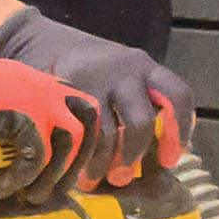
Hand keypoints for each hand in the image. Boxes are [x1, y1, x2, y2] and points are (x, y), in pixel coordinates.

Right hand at [0, 7, 192, 158]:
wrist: (39, 39)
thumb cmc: (91, 69)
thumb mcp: (124, 75)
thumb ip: (145, 102)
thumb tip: (165, 149)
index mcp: (145, 67)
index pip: (177, 96)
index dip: (179, 131)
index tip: (169, 161)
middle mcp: (124, 71)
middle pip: (140, 122)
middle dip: (133, 154)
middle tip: (124, 176)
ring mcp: (93, 79)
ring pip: (107, 132)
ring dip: (102, 162)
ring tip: (95, 179)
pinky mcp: (65, 91)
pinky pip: (78, 131)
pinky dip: (79, 154)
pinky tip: (76, 166)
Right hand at [0, 49, 118, 181]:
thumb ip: (14, 122)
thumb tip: (24, 155)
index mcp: (39, 84)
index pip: (81, 109)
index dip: (81, 141)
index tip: (70, 167)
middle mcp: (44, 89)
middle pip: (84, 128)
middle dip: (74, 164)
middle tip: (55, 189)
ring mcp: (37, 101)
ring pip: (65, 147)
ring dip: (47, 178)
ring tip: (28, 196)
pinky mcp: (23, 117)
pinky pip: (34, 158)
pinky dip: (20, 179)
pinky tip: (0, 187)